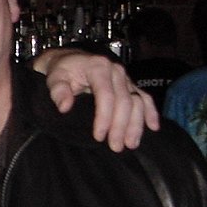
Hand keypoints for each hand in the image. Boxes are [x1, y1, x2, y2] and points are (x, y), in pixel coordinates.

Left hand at [33, 49, 159, 150]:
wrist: (69, 60)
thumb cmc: (61, 70)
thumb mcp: (54, 77)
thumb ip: (58, 90)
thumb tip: (65, 106)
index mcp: (98, 67)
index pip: (106, 95)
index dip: (104, 117)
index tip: (99, 137)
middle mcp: (116, 71)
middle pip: (125, 101)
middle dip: (121, 126)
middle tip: (116, 146)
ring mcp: (125, 78)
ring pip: (138, 102)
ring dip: (136, 124)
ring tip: (131, 144)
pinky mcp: (130, 85)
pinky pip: (145, 98)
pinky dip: (150, 112)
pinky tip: (153, 127)